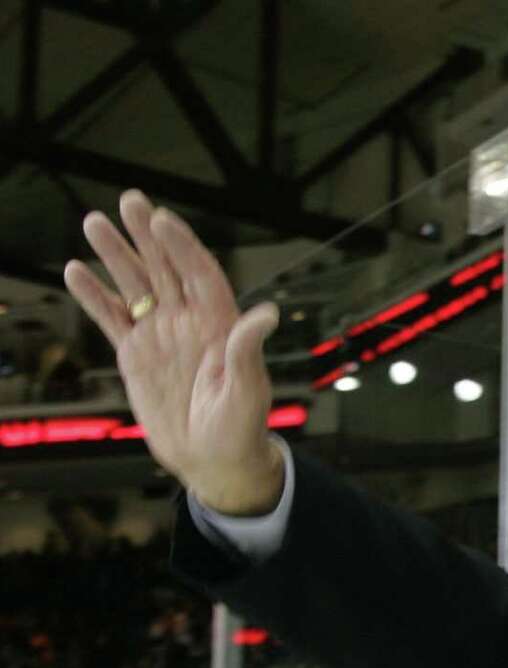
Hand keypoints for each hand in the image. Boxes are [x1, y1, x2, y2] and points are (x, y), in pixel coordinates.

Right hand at [64, 191, 282, 514]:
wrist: (214, 460)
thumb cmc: (241, 427)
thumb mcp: (249, 390)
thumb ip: (248, 350)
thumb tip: (266, 313)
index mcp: (220, 324)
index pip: (201, 274)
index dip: (183, 247)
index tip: (163, 220)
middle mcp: (188, 321)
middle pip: (165, 268)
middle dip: (147, 235)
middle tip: (130, 200)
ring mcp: (160, 334)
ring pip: (134, 285)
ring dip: (116, 255)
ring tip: (94, 222)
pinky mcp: (135, 353)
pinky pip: (111, 318)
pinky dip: (93, 296)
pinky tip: (75, 271)